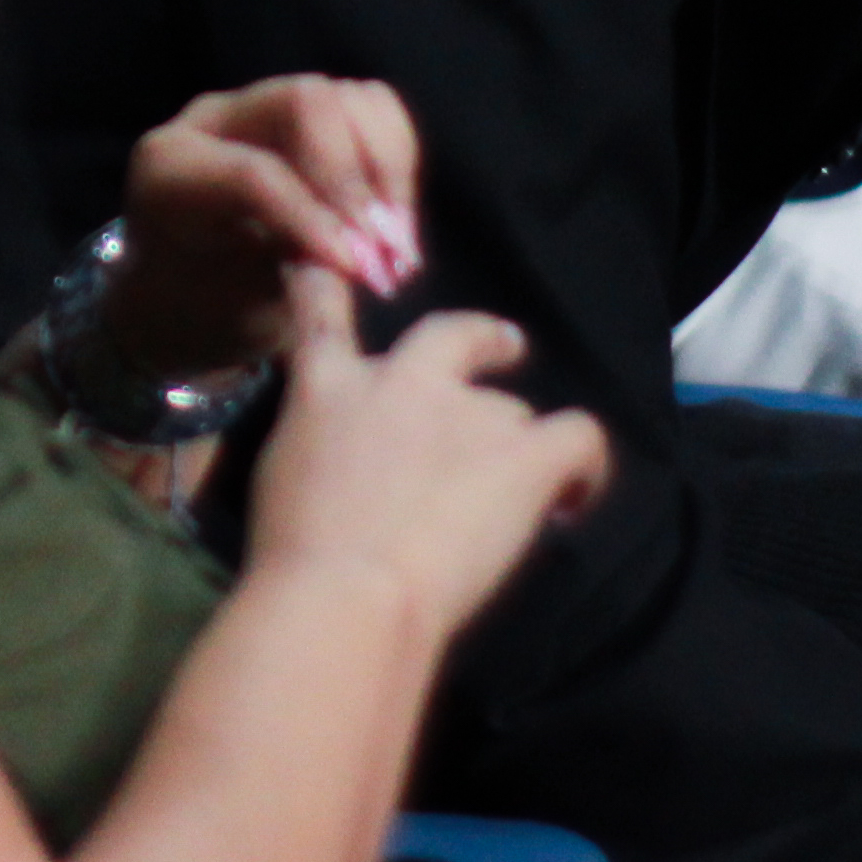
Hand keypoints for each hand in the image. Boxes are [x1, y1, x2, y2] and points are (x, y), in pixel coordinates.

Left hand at [93, 77, 422, 387]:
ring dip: (391, 174)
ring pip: (351, 100)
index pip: (254, 172)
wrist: (186, 294)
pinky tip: (394, 225)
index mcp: (171, 169)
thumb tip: (363, 259)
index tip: (361, 272)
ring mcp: (264, 107)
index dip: (315, 219)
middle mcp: (213, 121)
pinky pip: (371, 111)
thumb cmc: (203, 311)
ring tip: (400, 250)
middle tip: (390, 256)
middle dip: (361, 182)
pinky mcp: (308, 114)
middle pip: (308, 105)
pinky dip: (397, 166)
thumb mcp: (235, 313)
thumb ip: (291, 278)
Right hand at [233, 269, 610, 641]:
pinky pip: (578, 436)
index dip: (327, 285)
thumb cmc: (293, 551)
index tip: (329, 271)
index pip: (323, 310)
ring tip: (509, 494)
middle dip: (483, 340)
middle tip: (505, 346)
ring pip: (511, 411)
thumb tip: (345, 457)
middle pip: (455, 334)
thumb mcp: (277, 473)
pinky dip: (584, 464)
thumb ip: (318, 443)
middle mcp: (404, 380)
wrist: (348, 591)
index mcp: (328, 385)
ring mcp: (471, 414)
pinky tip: (573, 495)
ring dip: (510, 442)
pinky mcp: (525, 457)